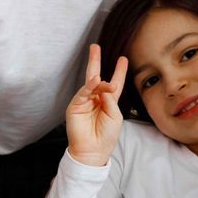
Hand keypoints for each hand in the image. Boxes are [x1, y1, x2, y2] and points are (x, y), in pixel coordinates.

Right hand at [65, 44, 127, 166]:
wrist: (93, 150)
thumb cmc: (106, 136)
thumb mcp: (115, 116)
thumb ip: (111, 100)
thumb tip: (104, 85)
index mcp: (108, 101)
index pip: (114, 83)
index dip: (118, 71)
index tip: (123, 59)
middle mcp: (96, 99)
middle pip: (96, 76)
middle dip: (95, 61)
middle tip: (95, 46)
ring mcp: (84, 102)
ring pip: (90, 85)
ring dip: (97, 81)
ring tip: (101, 81)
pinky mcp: (75, 106)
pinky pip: (82, 93)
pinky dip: (89, 87)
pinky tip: (94, 83)